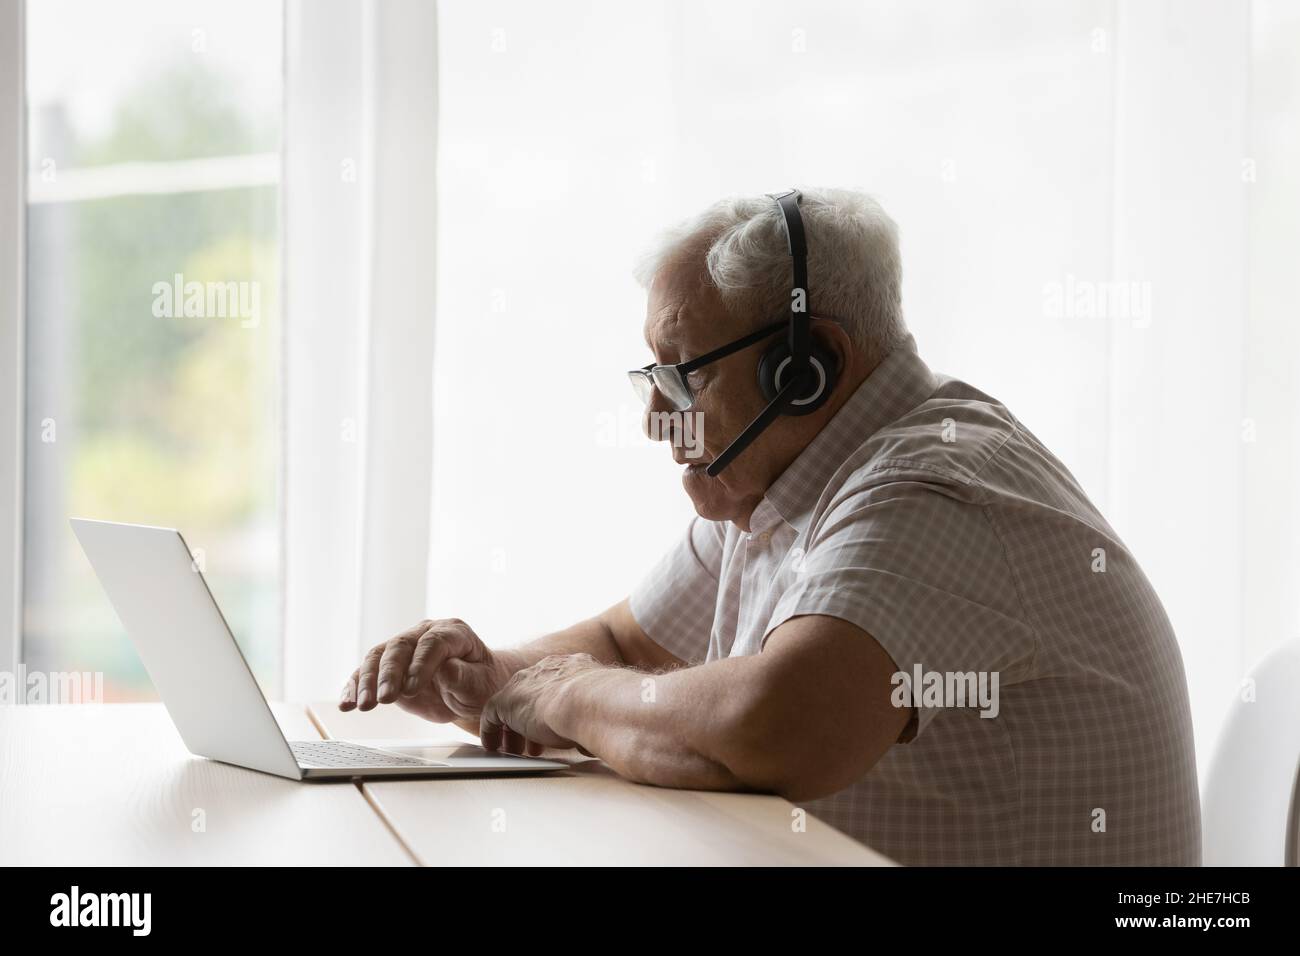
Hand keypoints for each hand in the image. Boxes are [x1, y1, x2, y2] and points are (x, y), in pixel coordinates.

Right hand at [339, 618, 518, 734]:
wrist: (474, 689)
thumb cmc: (481, 683)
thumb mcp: (481, 684)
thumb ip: (464, 677)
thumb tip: (445, 669)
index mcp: (452, 632)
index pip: (432, 643)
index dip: (420, 664)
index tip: (412, 689)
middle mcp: (424, 634)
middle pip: (400, 648)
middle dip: (388, 674)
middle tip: (383, 699)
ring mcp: (405, 648)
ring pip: (378, 657)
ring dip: (367, 682)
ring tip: (361, 705)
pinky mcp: (390, 668)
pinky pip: (368, 673)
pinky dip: (355, 687)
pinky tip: (347, 703)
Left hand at [479, 653, 603, 755]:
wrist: (587, 700)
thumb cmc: (603, 708)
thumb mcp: (600, 709)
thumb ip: (592, 720)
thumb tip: (593, 744)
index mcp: (572, 667)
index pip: (556, 686)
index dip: (553, 709)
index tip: (554, 726)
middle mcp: (546, 669)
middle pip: (531, 694)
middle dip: (532, 718)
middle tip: (533, 740)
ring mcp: (524, 683)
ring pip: (511, 705)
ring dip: (512, 728)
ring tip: (514, 748)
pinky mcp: (505, 700)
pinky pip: (492, 715)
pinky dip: (491, 732)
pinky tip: (493, 746)